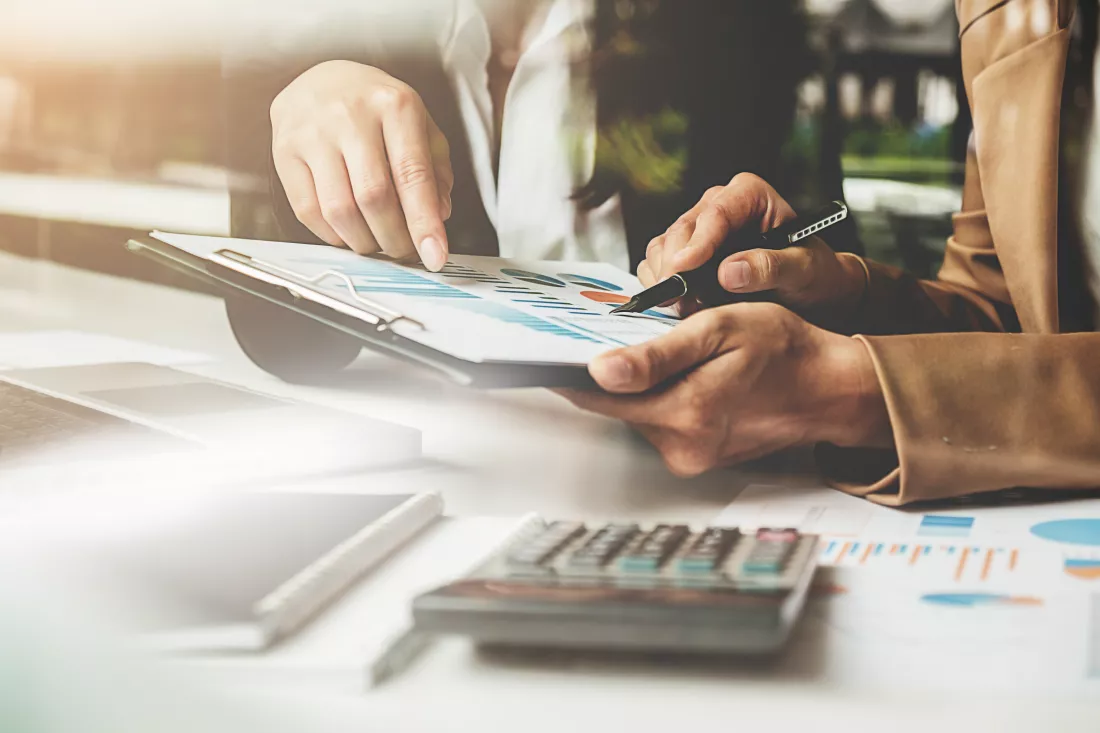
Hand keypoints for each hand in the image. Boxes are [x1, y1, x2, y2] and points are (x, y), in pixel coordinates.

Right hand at [270, 61, 453, 269]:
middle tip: (405, 252)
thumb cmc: (378, 109)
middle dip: (394, 238)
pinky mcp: (284, 151)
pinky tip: (348, 232)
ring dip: (363, 242)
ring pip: (339, 209)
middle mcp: (350, 115)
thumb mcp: (420, 126)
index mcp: (394, 106)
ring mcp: (312, 132)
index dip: (424, 223)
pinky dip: (333, 235)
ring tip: (377, 243)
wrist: (323, 79)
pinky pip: (308, 210)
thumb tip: (438, 216)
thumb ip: (435, 171)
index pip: (412, 175)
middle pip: (374, 197)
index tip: (434, 256)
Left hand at [561, 303, 890, 475]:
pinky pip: (662, 423)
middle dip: (612, 372)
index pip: (599, 397)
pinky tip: (683, 374)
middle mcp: (682, 447)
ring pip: (639, 413)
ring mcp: (691, 457)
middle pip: (618, 405)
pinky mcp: (699, 457)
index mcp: (683, 414)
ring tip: (664, 351)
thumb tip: (601, 371)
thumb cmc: (782, 350)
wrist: (828, 387)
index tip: (551, 352)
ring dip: (640, 385)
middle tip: (622, 336)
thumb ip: (656, 356)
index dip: (571, 372)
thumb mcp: (718, 332)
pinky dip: (662, 397)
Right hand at [639, 173, 865, 316]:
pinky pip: (656, 262)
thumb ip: (770, 267)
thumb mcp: (803, 270)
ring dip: (665, 277)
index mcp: (749, 195)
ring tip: (684, 306)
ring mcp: (698, 229)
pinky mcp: (684, 252)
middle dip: (676, 266)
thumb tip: (729, 272)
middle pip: (682, 230)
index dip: (697, 242)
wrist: (809, 291)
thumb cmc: (812, 273)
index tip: (684, 268)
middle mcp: (718, 205)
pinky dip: (659, 284)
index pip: (715, 214)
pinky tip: (677, 303)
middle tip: (679, 300)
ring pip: (663, 246)